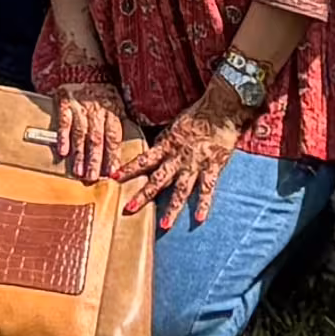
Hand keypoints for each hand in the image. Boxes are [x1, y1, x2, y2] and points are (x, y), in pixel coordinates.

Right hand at [45, 73, 131, 177]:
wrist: (83, 61)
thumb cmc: (102, 87)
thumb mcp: (117, 101)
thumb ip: (118, 122)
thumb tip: (121, 146)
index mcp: (112, 111)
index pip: (114, 137)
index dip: (113, 155)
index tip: (112, 173)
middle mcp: (97, 111)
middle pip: (97, 139)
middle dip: (95, 160)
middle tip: (93, 178)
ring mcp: (80, 107)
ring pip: (81, 134)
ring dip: (80, 154)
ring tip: (79, 172)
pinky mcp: (64, 102)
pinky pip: (64, 121)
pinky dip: (63, 137)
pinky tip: (62, 151)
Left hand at [137, 98, 241, 230]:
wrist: (221, 109)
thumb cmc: (199, 114)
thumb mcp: (176, 124)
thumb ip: (167, 140)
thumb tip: (155, 147)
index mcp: (168, 144)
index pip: (144, 158)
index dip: (129, 168)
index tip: (114, 177)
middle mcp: (178, 157)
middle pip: (158, 179)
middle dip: (143, 195)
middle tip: (128, 209)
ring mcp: (195, 164)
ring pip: (180, 190)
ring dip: (172, 209)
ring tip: (164, 226)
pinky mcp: (213, 167)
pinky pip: (207, 189)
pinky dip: (204, 204)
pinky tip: (199, 218)